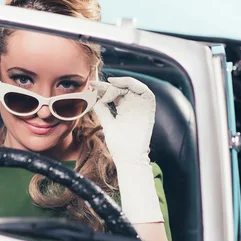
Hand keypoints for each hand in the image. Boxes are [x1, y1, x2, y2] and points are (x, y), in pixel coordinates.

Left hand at [90, 77, 162, 224]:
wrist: (129, 156)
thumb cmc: (118, 144)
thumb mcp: (107, 123)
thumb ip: (102, 109)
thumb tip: (94, 96)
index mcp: (123, 108)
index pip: (114, 92)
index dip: (103, 87)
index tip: (91, 84)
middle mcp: (133, 105)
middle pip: (122, 87)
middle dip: (108, 84)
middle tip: (96, 86)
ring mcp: (141, 106)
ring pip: (133, 86)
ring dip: (121, 83)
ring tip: (108, 86)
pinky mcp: (149, 108)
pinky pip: (145, 91)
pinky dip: (133, 84)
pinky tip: (118, 86)